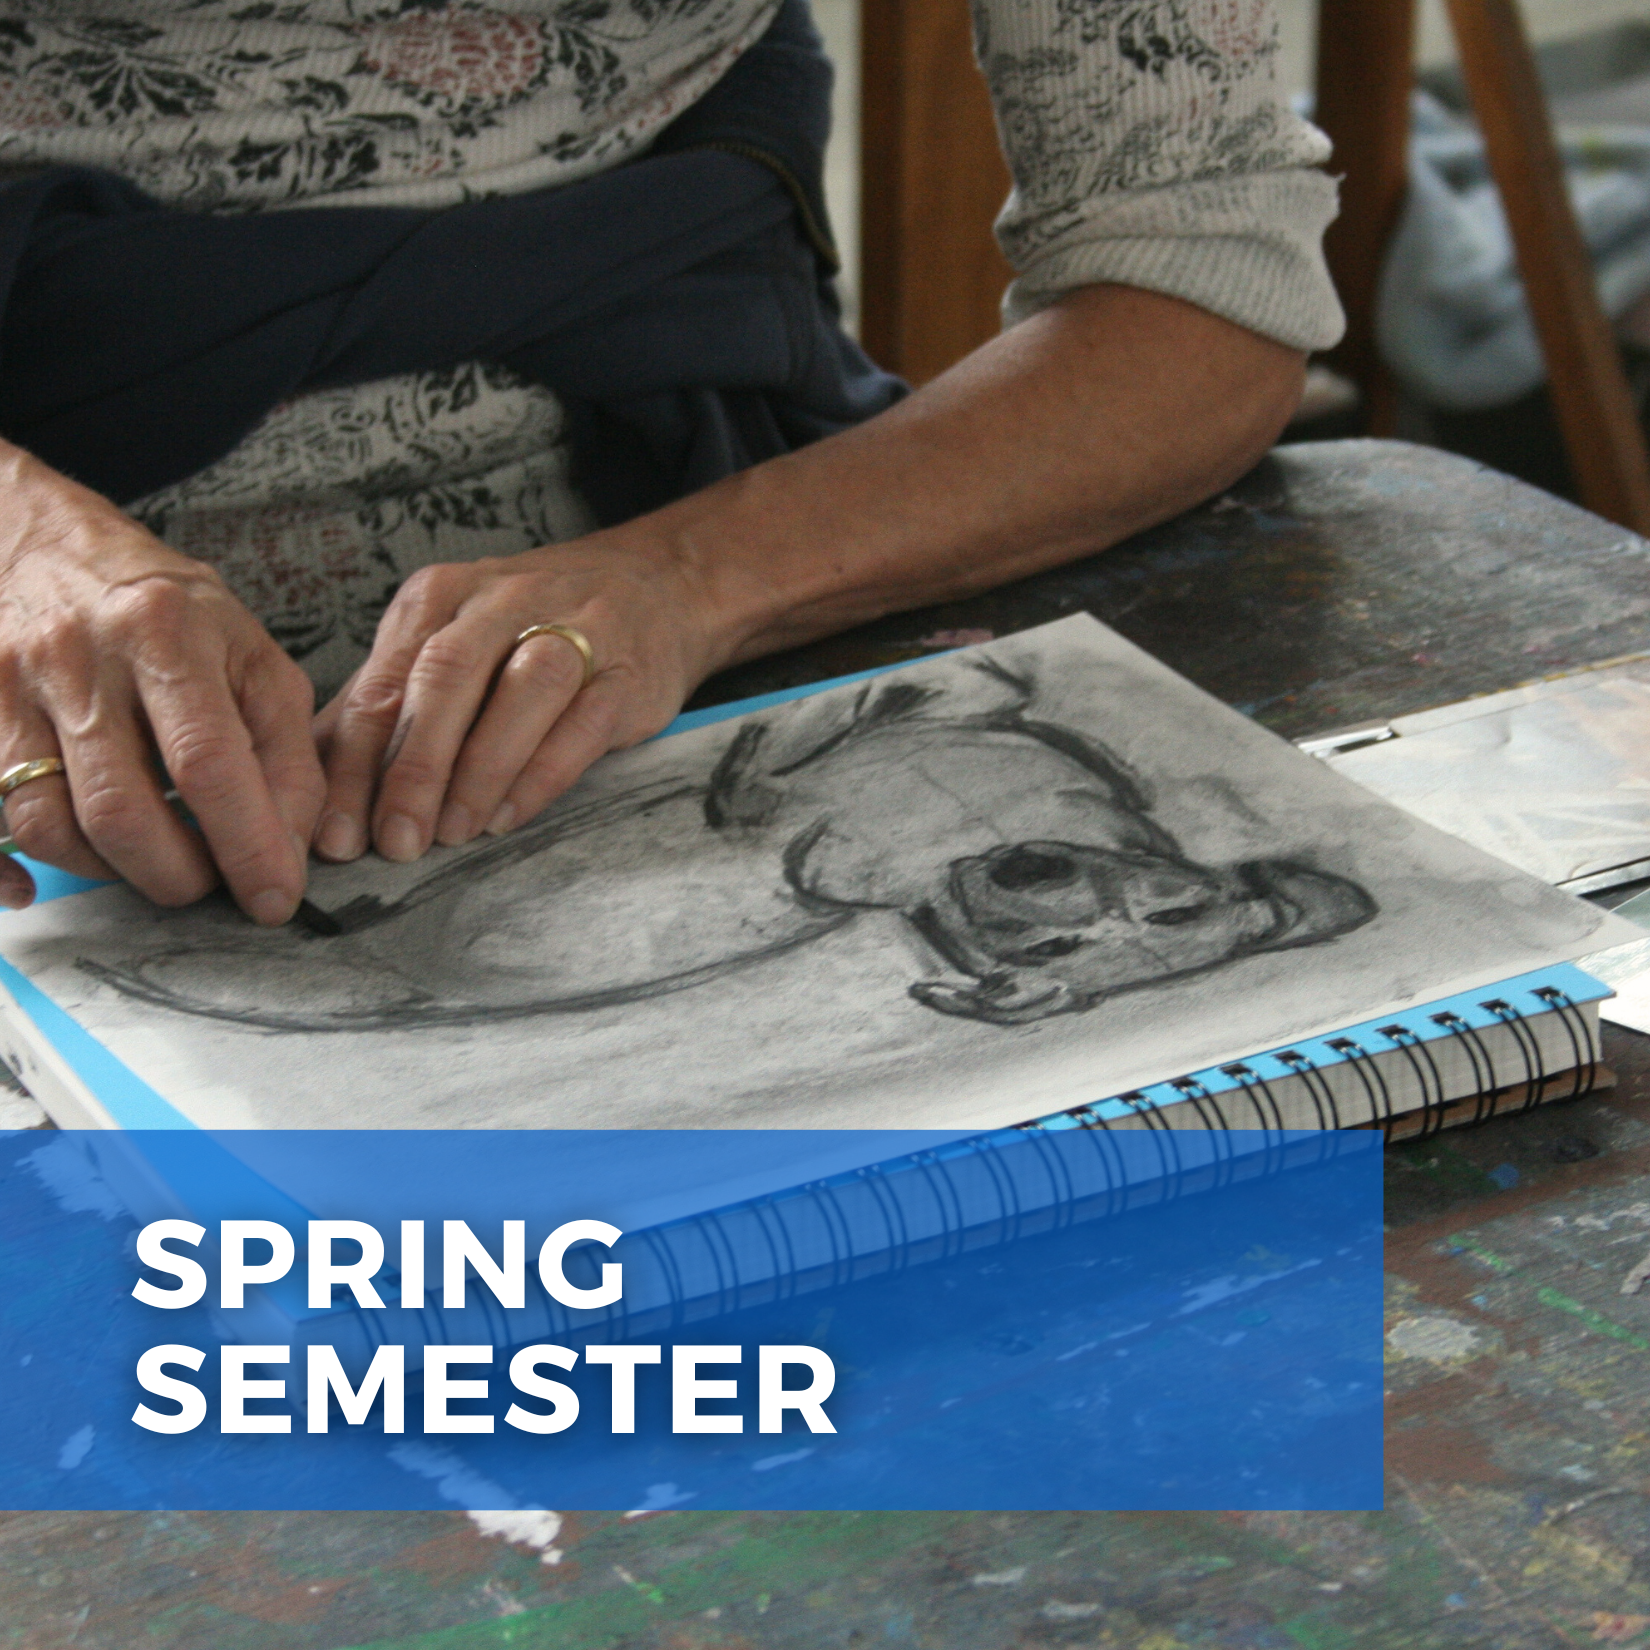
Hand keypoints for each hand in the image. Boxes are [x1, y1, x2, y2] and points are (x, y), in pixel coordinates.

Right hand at [0, 443, 324, 921]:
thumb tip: (292, 848)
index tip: (274, 899)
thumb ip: (286, 747)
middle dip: (176, 874)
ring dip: (110, 873)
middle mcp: (78, 659)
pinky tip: (40, 886)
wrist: (47, 547)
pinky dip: (11, 872)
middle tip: (209, 884)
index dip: (246, 845)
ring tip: (153, 866)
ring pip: (48, 825)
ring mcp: (10, 689)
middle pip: (120, 810)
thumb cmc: (170, 614)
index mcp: (165, 633)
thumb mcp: (251, 656)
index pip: (208, 764)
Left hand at [312, 536, 718, 862]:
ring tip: (450, 834)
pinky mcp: (626, 670)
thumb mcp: (450, 645)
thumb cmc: (534, 628)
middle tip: (393, 840)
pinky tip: (508, 814)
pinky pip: (581, 722)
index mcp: (439, 597)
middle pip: (445, 679)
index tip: (335, 833)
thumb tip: (312, 778)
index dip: (354, 764)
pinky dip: (541, 773)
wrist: (656, 587)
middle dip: (412, 767)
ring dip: (477, 769)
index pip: (383, 683)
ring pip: (518, 692)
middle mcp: (501, 602)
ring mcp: (572, 629)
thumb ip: (387, 703)